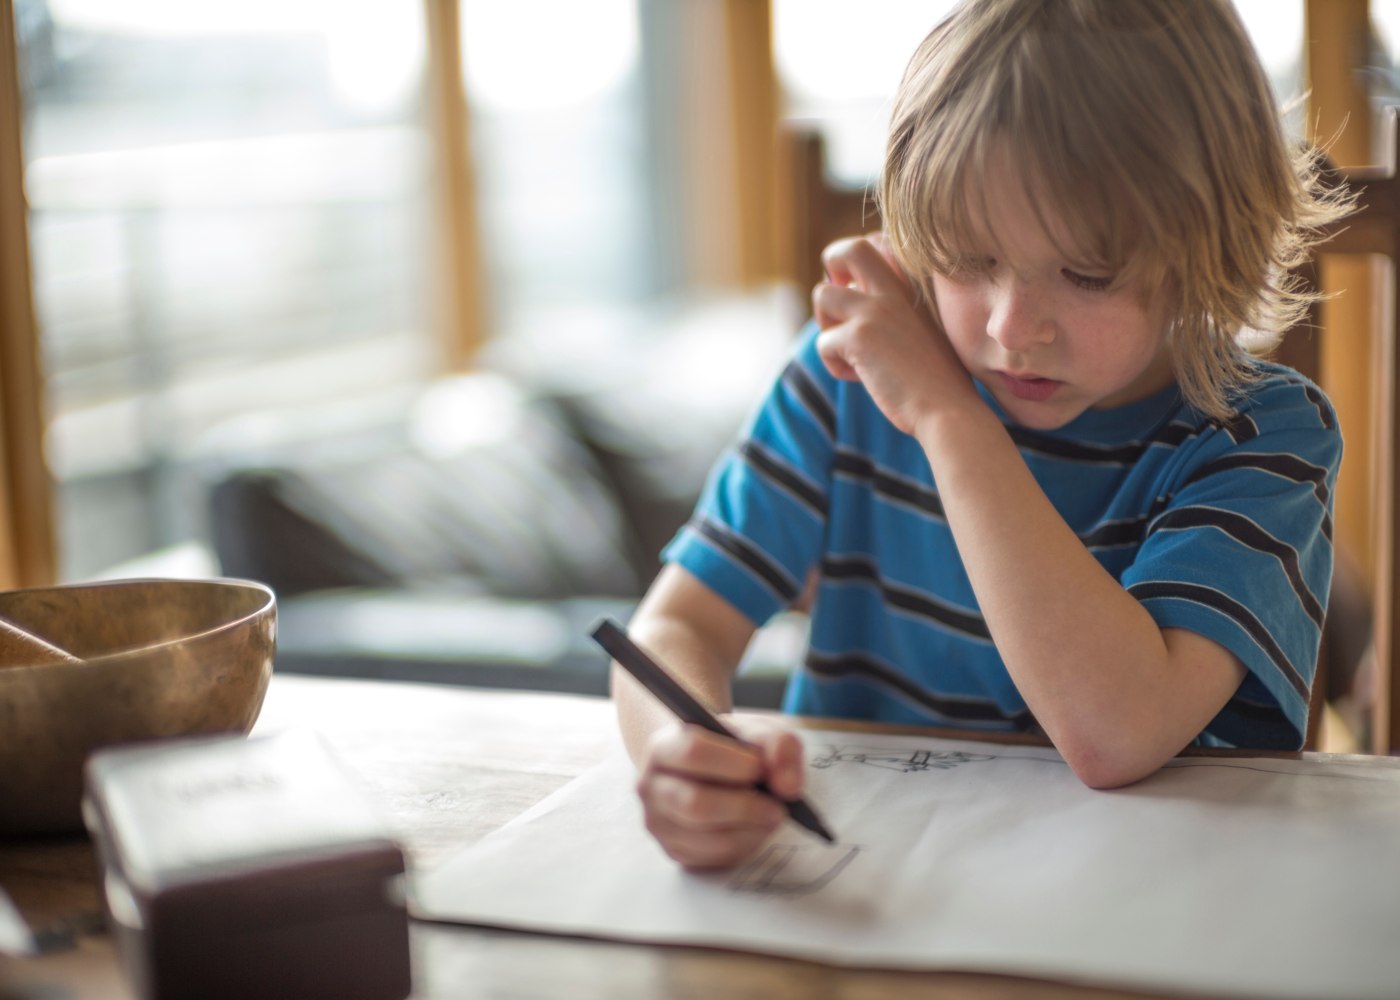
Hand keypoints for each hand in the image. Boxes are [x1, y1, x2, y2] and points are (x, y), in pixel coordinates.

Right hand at [634, 714, 804, 869]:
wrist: (703, 769)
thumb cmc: (729, 749)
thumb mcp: (757, 732)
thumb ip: (779, 747)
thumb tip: (788, 787)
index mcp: (664, 746)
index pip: (693, 751)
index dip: (734, 762)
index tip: (760, 767)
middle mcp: (651, 786)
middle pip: (696, 803)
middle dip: (745, 807)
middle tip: (777, 805)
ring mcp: (658, 823)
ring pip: (708, 837)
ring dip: (749, 829)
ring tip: (769, 815)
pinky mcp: (674, 850)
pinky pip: (713, 857)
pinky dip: (744, 845)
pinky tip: (752, 828)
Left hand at [812, 235, 977, 435]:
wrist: (949, 410)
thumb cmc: (940, 379)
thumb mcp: (927, 328)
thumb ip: (898, 308)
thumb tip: (853, 295)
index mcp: (915, 283)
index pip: (877, 242)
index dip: (858, 263)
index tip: (861, 291)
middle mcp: (896, 288)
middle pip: (849, 249)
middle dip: (831, 267)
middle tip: (838, 303)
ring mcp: (876, 309)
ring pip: (822, 295)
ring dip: (827, 326)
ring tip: (852, 352)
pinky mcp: (858, 336)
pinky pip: (824, 343)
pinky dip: (835, 366)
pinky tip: (862, 379)